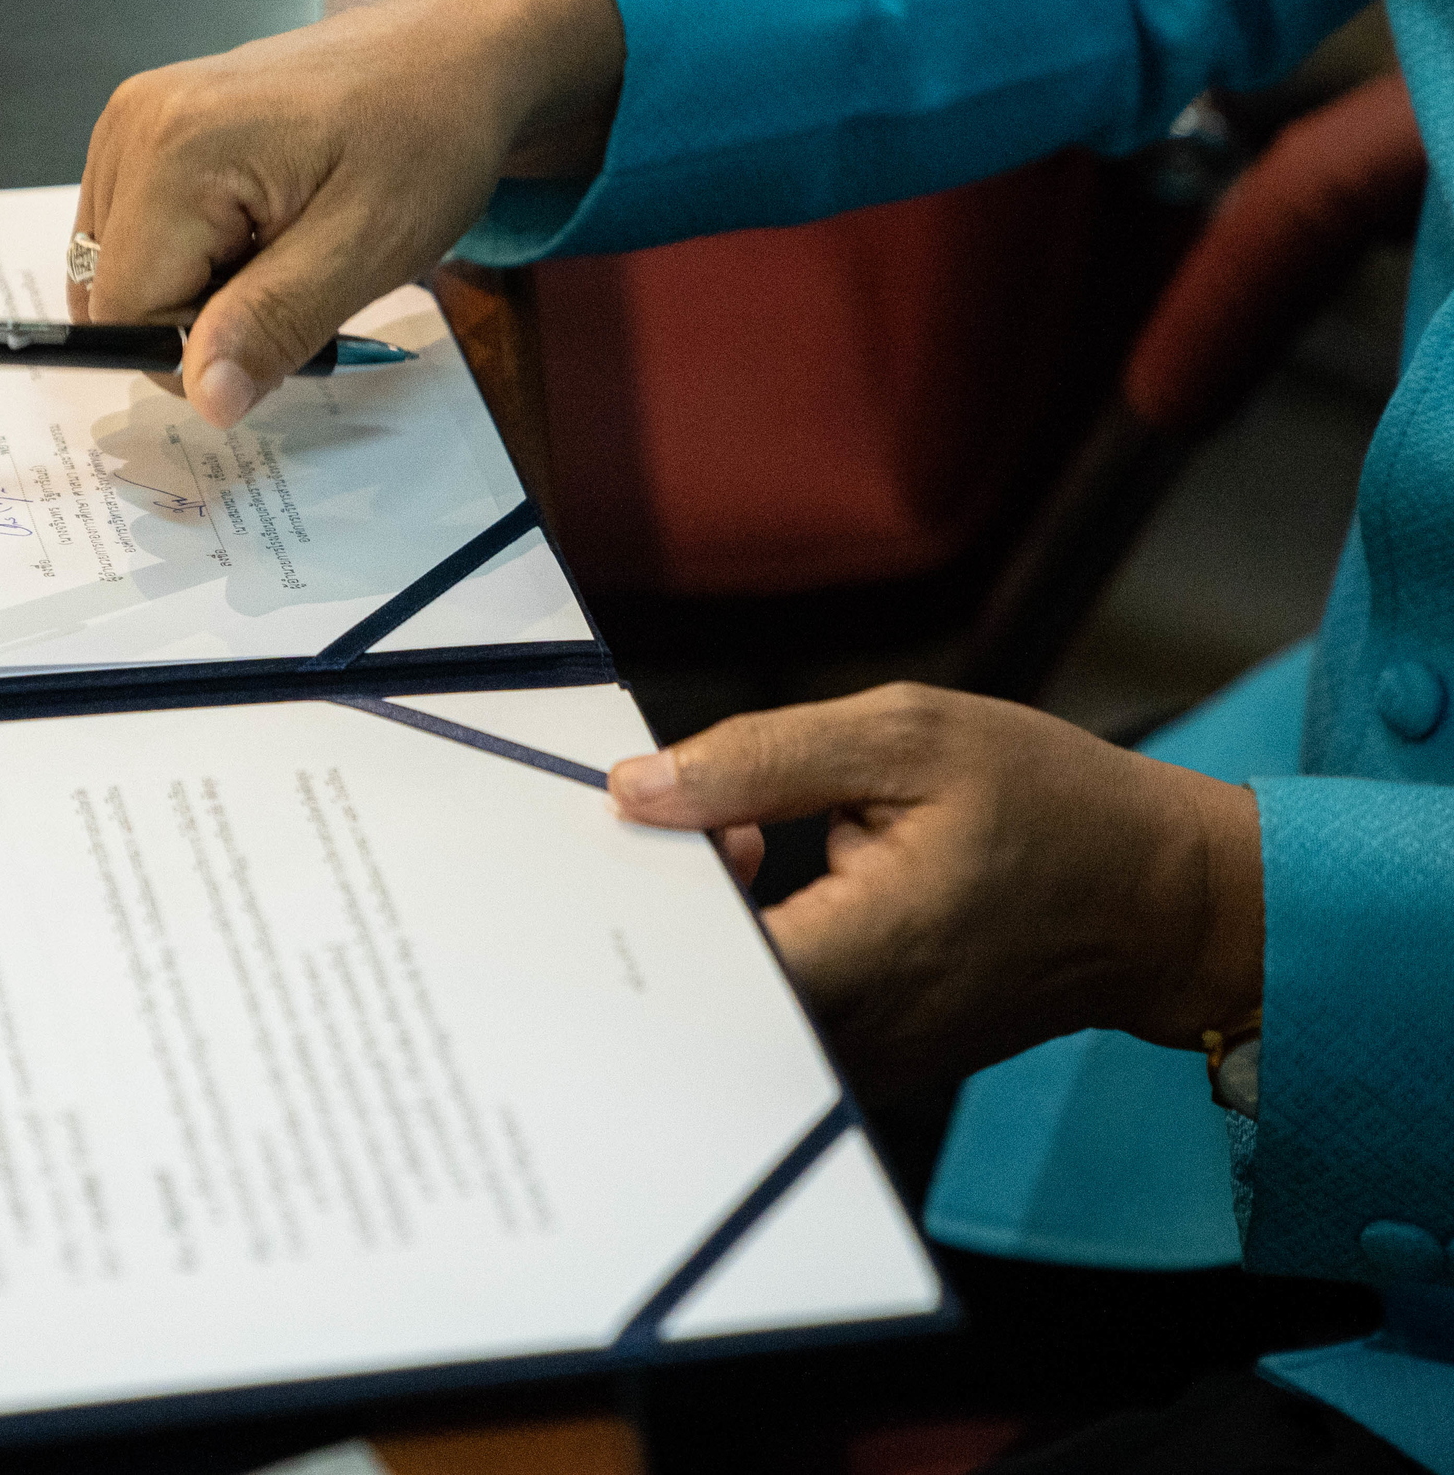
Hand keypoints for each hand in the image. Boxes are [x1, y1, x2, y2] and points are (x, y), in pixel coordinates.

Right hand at [71, 0, 623, 426]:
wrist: (450, 57)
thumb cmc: (425, 138)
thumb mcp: (366, 247)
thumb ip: (274, 323)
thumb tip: (204, 399)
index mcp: (172, 148)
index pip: (125, 311)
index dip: (199, 343)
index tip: (285, 308)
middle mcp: (132, 125)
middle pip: (112, 292)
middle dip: (195, 316)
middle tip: (290, 274)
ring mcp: (132, 119)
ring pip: (120, 270)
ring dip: (195, 288)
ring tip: (278, 243)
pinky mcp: (148, 126)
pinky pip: (136, 233)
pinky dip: (191, 254)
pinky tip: (255, 224)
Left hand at [607, 684, 1264, 1100]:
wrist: (1162, 902)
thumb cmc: (1054, 808)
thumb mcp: (908, 738)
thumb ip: (760, 760)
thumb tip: (638, 789)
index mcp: (856, 960)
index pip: (685, 959)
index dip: (643, 884)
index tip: (653, 814)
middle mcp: (845, 1036)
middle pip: (689, 986)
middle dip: (666, 893)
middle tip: (708, 814)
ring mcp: (855, 1063)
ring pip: (721, 1000)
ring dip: (708, 916)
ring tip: (751, 833)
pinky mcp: (863, 1061)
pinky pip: (766, 1010)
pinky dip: (749, 943)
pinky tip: (779, 877)